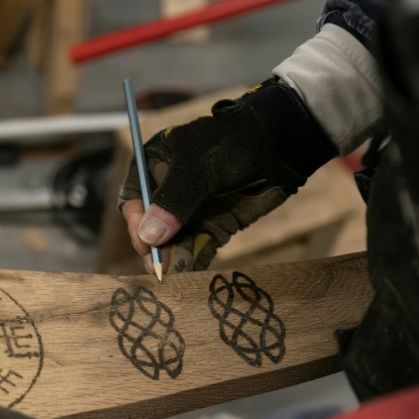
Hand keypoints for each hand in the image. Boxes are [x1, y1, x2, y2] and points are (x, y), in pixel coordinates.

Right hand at [119, 78, 336, 272]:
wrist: (284, 147)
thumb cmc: (236, 144)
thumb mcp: (200, 168)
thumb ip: (174, 201)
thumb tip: (148, 236)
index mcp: (156, 163)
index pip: (133, 197)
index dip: (135, 220)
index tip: (145, 241)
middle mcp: (169, 189)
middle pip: (149, 224)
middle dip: (153, 245)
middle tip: (158, 266)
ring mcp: (191, 210)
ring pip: (172, 241)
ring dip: (171, 258)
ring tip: (171, 274)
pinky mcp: (212, 226)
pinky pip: (195, 248)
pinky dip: (191, 262)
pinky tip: (188, 273)